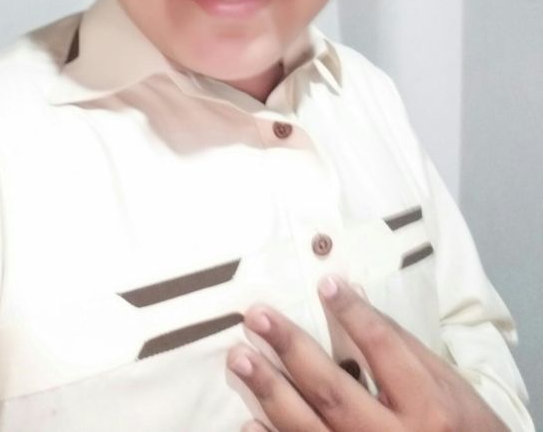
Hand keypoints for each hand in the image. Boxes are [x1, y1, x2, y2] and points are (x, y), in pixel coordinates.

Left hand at [227, 277, 507, 431]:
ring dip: (270, 392)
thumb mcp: (448, 385)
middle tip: (257, 316)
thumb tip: (354, 297)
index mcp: (427, 407)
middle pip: (334, 390)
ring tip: (239, 358)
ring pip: (309, 429)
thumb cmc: (462, 428)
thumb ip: (402, 346)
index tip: (325, 282)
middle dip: (291, 350)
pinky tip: (247, 420)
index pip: (384, 349)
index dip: (354, 313)